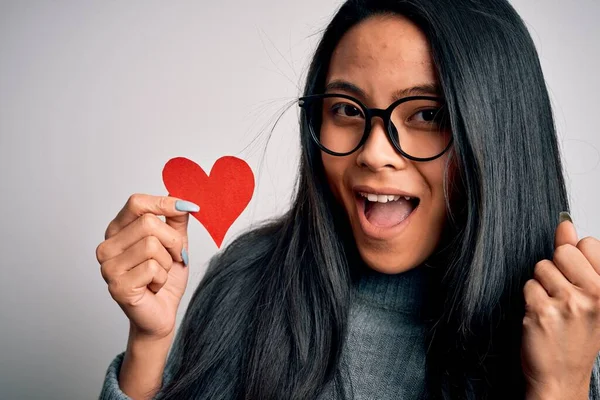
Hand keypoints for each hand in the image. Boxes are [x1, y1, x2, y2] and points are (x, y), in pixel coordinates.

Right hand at [96, 194, 198, 339]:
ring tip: (159, 275)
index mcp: (117, 230)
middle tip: (173, 258)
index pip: (137, 202)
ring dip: (167, 263)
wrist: (161, 313)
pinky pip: (152, 269)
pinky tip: (153, 287)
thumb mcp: (175, 242)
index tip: (187, 208)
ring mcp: (108, 267)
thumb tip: (183, 202)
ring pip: (152, 246)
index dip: (164, 203)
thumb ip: (176, 220)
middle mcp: (107, 246)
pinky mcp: (117, 286)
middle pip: (149, 223)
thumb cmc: (165, 278)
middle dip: (173, 241)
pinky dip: (162, 278)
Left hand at [521, 212, 599, 398]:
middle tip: (563, 296)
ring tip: (552, 307)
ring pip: (541, 267)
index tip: (577, 280)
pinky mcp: (542, 310)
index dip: (575, 259)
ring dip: (541, 284)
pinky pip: (528, 285)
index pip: (586, 243)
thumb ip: (577, 256)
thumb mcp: (588, 294)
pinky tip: (541, 316)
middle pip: (562, 251)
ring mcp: (568, 302)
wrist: (561, 376)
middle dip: (556, 268)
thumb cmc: (575, 335)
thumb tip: (565, 223)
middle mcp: (594, 294)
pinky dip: (530, 298)